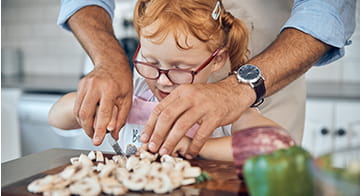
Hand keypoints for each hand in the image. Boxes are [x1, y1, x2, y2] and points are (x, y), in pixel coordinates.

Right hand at [74, 64, 132, 145]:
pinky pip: (77, 105)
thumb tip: (114, 134)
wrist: (111, 62)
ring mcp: (86, 85)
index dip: (99, 129)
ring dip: (84, 124)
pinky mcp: (80, 85)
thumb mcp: (127, 98)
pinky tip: (89, 119)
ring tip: (92, 130)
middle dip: (88, 129)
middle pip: (85, 114)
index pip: (103, 113)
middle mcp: (95, 86)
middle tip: (94, 137)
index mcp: (110, 89)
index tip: (97, 141)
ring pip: (78, 111)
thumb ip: (121, 117)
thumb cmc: (122, 80)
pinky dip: (82, 115)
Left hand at [140, 76, 254, 157]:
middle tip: (152, 148)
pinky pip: (201, 134)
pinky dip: (194, 146)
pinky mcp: (215, 115)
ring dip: (171, 141)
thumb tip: (159, 125)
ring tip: (166, 152)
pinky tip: (190, 153)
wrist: (235, 91)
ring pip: (181, 126)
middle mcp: (190, 96)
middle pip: (167, 117)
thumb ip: (176, 106)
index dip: (150, 125)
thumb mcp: (190, 95)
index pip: (160, 108)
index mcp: (181, 92)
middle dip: (157, 135)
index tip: (145, 138)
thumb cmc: (210, 97)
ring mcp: (203, 106)